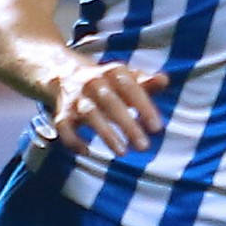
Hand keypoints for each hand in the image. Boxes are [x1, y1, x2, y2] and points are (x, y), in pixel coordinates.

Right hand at [52, 61, 169, 155]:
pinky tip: (86, 151)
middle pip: (110, 102)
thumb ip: (146, 83)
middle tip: (143, 146)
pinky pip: (63, 126)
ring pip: (89, 114)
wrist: (63, 72)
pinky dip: (72, 139)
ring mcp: (76, 97)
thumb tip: (164, 80)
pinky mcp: (61, 112)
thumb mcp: (126, 79)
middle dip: (127, 124)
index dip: (143, 107)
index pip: (130, 87)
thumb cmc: (106, 82)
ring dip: (105, 133)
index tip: (157, 128)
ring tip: (122, 152)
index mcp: (112, 72)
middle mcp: (93, 82)